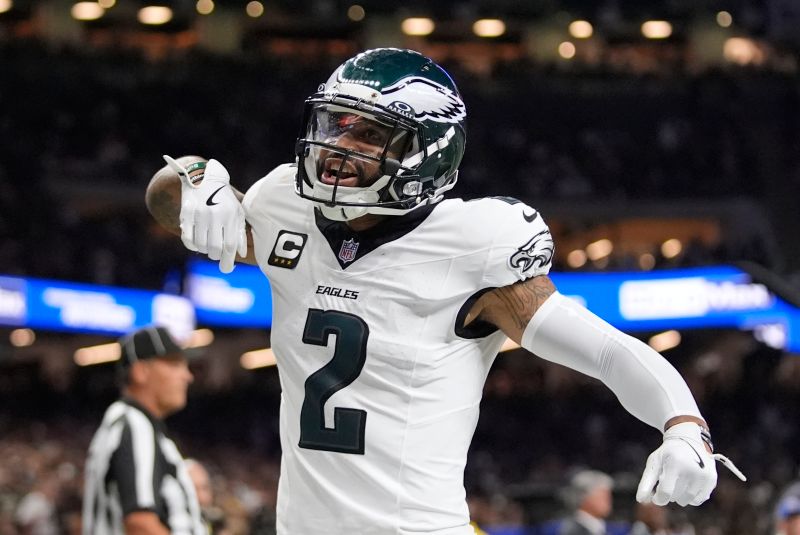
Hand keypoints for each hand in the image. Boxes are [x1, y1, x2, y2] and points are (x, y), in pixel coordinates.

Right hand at [164, 155, 246, 273]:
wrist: (203, 177)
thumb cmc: (225, 199)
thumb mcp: (237, 212)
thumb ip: (240, 233)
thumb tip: (241, 254)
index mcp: (229, 214)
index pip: (229, 245)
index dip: (228, 261)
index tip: (227, 269)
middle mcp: (214, 214)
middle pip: (214, 248)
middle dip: (216, 256)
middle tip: (217, 253)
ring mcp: (198, 214)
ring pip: (200, 245)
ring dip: (205, 250)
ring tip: (208, 245)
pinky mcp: (185, 213)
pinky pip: (187, 239)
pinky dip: (192, 245)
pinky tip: (197, 242)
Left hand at [636, 422, 745, 506]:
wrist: (689, 439)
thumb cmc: (668, 453)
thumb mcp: (654, 463)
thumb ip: (646, 482)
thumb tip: (640, 500)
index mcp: (675, 463)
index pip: (665, 492)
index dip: (658, 498)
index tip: (655, 496)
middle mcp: (692, 469)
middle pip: (675, 497)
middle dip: (669, 492)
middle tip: (669, 478)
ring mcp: (703, 475)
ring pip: (687, 500)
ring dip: (679, 496)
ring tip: (678, 480)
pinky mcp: (711, 479)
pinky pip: (698, 500)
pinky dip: (691, 497)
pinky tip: (688, 484)